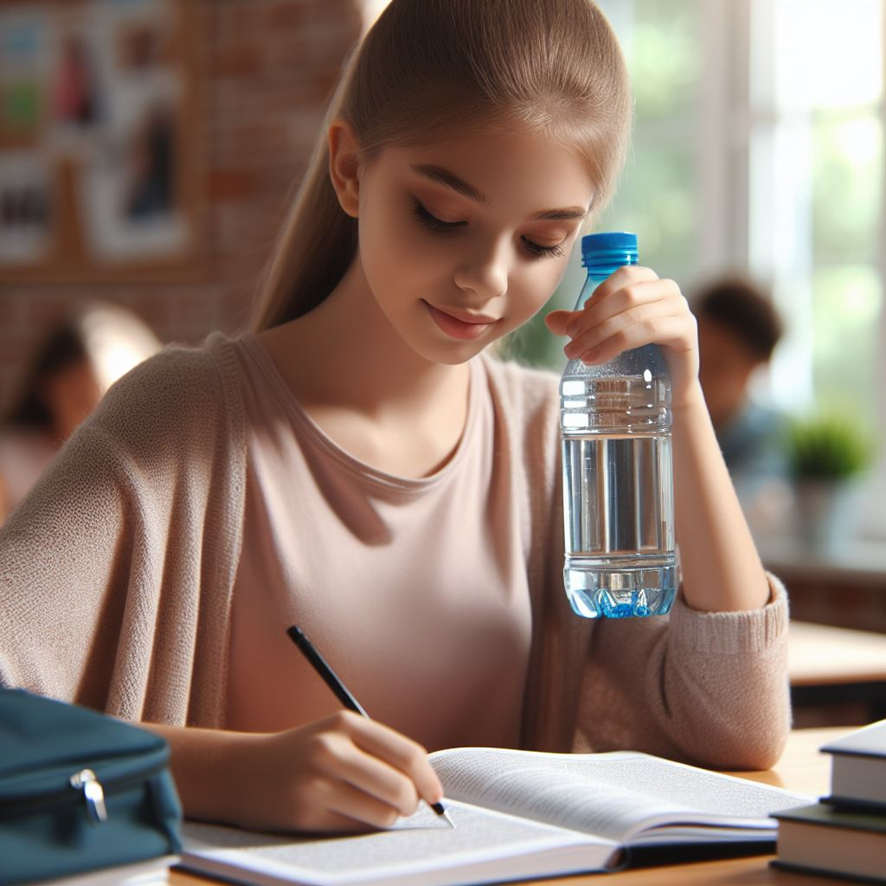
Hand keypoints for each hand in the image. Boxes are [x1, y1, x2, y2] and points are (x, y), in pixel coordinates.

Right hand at [226, 712, 443, 833]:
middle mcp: (332, 749)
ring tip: (371, 810)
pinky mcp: (305, 814)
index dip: (429, 778)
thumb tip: (426, 786)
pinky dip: (361, 829)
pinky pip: (355, 830)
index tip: (436, 794)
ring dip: (386, 819)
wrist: (242, 771)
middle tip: (405, 807)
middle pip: (400, 788)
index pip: (407, 753)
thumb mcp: (337, 735)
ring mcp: (317, 783)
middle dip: (411, 804)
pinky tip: (345, 817)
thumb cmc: (303, 755)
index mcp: (346, 723)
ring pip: (382, 814)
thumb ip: (378, 752)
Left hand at [545, 266, 700, 406]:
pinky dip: (617, 343)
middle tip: (570, 345)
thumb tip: (550, 320)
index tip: (574, 326)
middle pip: (624, 296)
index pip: (622, 276)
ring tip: (579, 355)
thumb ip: (581, 325)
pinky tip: (597, 358)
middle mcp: (668, 290)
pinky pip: (647, 330)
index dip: (596, 297)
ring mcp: (680, 308)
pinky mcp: (686, 330)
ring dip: (599, 335)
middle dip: (591, 321)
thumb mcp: (605, 335)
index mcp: (650, 282)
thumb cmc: (638, 358)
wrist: (668, 390)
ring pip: (632, 314)